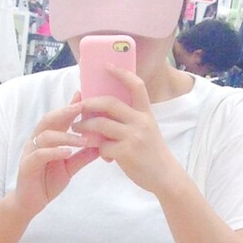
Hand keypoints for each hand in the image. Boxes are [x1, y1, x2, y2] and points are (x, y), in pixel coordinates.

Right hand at [15, 96, 98, 216]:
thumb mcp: (69, 168)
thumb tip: (100, 146)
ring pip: (46, 136)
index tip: (84, 97)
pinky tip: (67, 153)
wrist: (30, 203)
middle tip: (83, 108)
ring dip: (66, 136)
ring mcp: (30, 152)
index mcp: (47, 139)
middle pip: (49, 119)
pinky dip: (54, 152)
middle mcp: (37, 141)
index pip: (59, 118)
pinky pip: (40, 154)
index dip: (70, 106)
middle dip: (66, 112)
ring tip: (83, 140)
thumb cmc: (47, 182)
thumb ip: (82, 157)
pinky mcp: (27, 165)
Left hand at [76, 67, 183, 197]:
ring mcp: (133, 137)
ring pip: (101, 124)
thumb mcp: (147, 130)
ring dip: (85, 126)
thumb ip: (131, 120)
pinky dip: (99, 150)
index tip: (107, 66)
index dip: (121, 73)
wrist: (165, 177)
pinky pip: (103, 146)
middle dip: (90, 103)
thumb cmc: (153, 154)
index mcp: (146, 113)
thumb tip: (105, 112)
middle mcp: (140, 121)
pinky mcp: (126, 153)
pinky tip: (104, 156)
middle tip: (80, 106)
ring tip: (77, 128)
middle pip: (110, 103)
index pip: (136, 85)